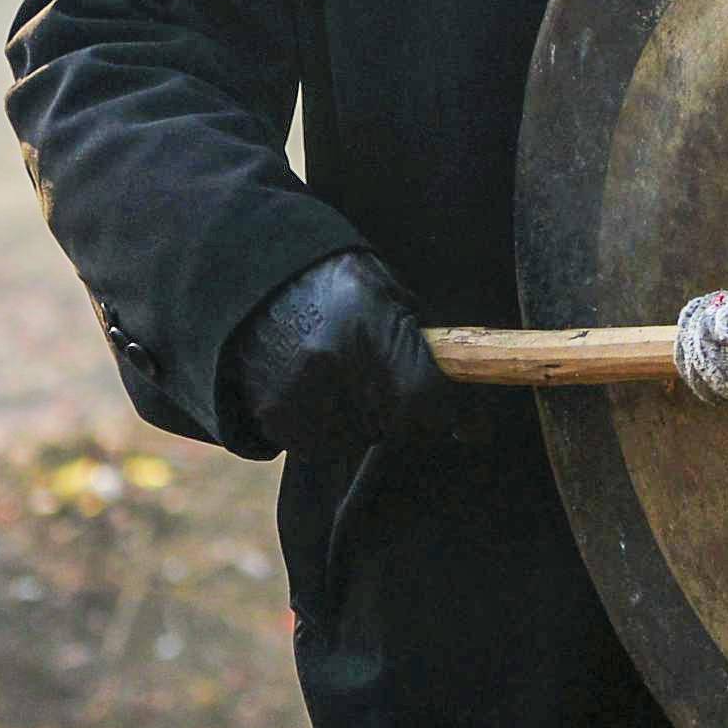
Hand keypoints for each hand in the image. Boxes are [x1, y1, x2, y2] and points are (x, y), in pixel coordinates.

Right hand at [225, 251, 456, 455]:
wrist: (255, 282)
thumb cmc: (335, 283)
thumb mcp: (387, 293)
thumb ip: (419, 342)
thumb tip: (460, 392)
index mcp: (366, 324)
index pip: (422, 394)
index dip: (453, 415)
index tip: (472, 428)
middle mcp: (329, 363)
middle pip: (394, 423)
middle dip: (407, 413)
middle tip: (392, 385)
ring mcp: (297, 394)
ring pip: (359, 439)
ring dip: (366, 422)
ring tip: (349, 381)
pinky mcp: (273, 416)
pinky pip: (319, 445)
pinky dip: (329, 429)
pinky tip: (320, 392)